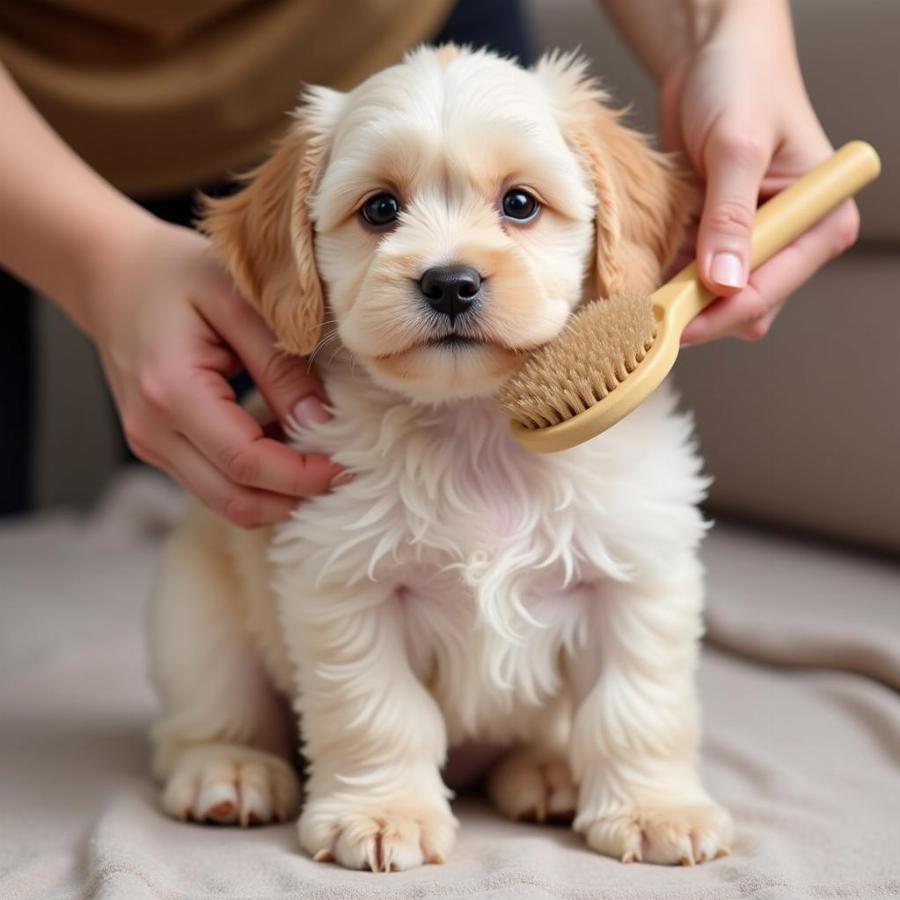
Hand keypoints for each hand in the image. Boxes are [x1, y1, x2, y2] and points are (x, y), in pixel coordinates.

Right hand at [88, 218, 343, 527]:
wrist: (112, 274)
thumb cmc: (177, 275)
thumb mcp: (238, 301)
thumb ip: (279, 364)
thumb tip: (319, 420)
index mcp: (172, 390)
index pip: (246, 462)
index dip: (302, 476)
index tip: (347, 466)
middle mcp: (153, 431)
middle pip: (237, 500)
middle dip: (296, 498)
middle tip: (344, 474)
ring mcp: (151, 445)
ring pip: (226, 503)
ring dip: (278, 496)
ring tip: (319, 463)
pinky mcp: (158, 449)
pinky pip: (216, 485)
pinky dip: (257, 482)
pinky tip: (285, 450)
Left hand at [658, 4, 859, 343]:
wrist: (712, 55)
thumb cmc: (741, 83)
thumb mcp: (736, 147)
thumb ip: (730, 216)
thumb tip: (724, 281)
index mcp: (818, 221)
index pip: (770, 290)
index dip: (722, 313)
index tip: (674, 324)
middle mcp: (790, 240)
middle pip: (744, 307)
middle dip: (698, 311)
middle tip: (648, 311)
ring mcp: (751, 242)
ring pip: (714, 299)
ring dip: (676, 298)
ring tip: (638, 290)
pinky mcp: (716, 238)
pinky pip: (689, 276)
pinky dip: (665, 279)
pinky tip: (640, 271)